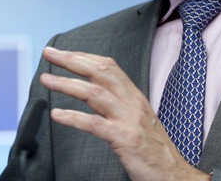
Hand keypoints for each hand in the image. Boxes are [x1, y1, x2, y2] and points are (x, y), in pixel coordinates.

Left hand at [39, 47, 210, 180]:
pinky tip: (58, 115)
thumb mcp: (138, 119)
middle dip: (71, 60)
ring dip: (66, 84)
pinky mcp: (124, 139)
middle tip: (49, 53)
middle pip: (100, 72)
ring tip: (46, 80)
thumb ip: (120, 104)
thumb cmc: (153, 149)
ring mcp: (128, 120)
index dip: (84, 56)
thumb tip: (95, 92)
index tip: (64, 52)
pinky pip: (95, 124)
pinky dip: (74, 118)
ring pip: (94, 93)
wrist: (174, 173)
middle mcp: (132, 103)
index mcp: (134, 97)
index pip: (108, 66)